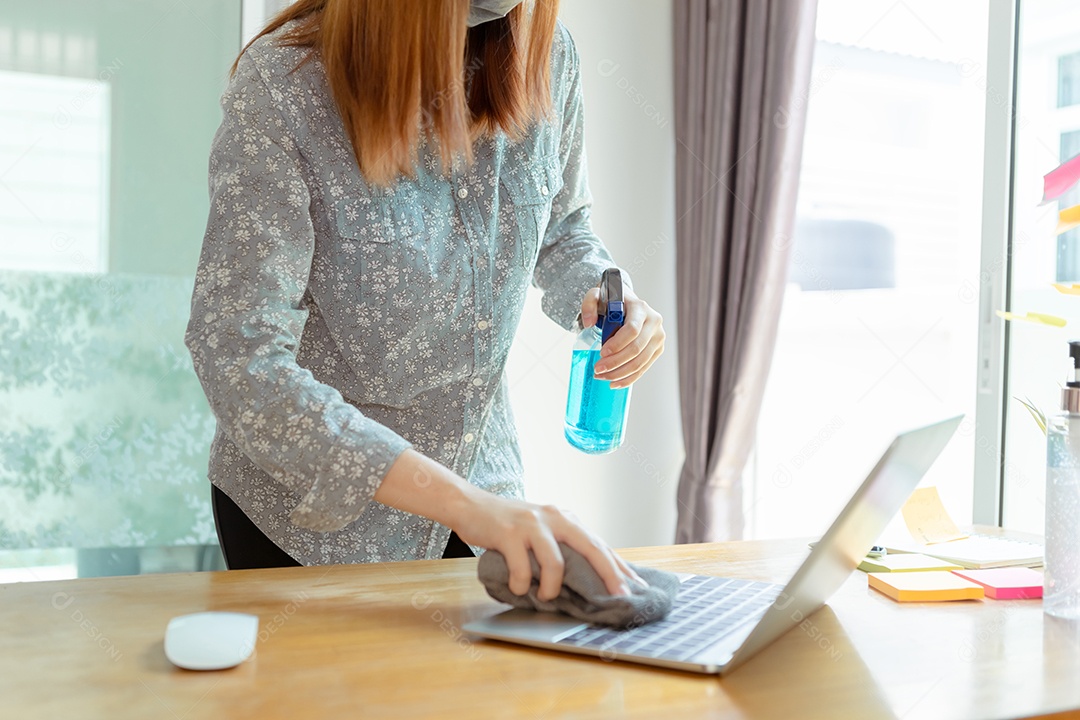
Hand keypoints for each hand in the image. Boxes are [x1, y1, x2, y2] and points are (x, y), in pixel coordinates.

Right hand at [450, 489, 643, 600]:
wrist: (470, 504)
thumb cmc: (506, 524)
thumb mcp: (539, 530)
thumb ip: (559, 546)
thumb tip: (583, 579)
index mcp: (564, 518)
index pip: (599, 544)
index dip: (619, 566)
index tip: (636, 585)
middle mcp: (553, 518)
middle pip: (591, 548)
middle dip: (609, 574)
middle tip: (620, 596)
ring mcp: (531, 525)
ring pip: (556, 562)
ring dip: (552, 587)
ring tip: (546, 597)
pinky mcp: (509, 533)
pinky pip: (522, 567)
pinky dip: (521, 584)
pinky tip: (518, 588)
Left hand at [580, 287, 664, 388]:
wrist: (626, 305)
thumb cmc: (612, 301)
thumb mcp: (597, 295)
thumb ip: (589, 304)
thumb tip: (589, 323)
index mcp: (641, 308)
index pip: (632, 330)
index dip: (617, 344)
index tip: (602, 353)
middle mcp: (654, 322)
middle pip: (637, 349)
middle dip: (616, 362)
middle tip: (597, 369)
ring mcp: (658, 338)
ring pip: (640, 362)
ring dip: (620, 373)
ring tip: (602, 376)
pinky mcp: (657, 350)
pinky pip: (643, 368)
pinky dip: (629, 378)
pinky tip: (615, 383)